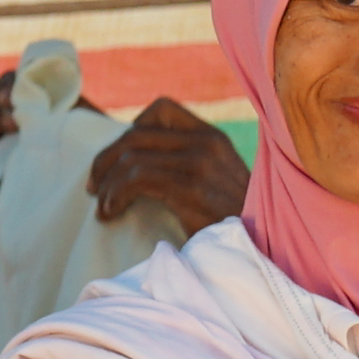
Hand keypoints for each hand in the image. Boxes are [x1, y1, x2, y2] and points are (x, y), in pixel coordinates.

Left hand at [85, 97, 250, 232]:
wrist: (263, 250)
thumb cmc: (231, 225)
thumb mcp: (215, 183)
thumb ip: (186, 165)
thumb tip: (134, 163)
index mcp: (212, 138)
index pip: (162, 108)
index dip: (130, 130)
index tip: (118, 160)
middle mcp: (208, 143)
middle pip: (136, 133)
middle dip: (105, 160)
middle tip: (94, 188)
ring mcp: (201, 164)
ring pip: (131, 156)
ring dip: (106, 183)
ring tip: (103, 207)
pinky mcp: (192, 190)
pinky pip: (137, 179)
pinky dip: (114, 195)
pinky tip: (111, 213)